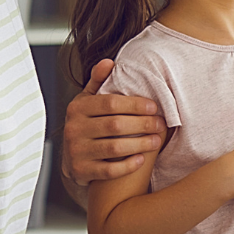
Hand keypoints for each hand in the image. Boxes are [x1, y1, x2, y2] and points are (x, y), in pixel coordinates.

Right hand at [62, 59, 165, 186]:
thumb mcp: (88, 101)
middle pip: (114, 125)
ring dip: (140, 144)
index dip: (135, 104)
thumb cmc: (88, 124)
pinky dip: (127, 166)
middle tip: (161, 124)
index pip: (110, 103)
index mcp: (77, 108)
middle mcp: (73, 129)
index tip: (154, 107)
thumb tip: (108, 62)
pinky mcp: (81, 171)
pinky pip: (108, 171)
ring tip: (157, 141)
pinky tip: (142, 160)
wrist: (72, 160)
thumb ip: (98, 82)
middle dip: (142, 124)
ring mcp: (76, 152)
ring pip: (113, 148)